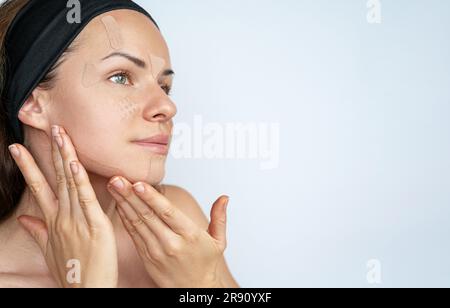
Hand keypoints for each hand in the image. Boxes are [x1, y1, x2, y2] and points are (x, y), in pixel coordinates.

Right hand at [8, 125, 117, 287]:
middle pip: (56, 178)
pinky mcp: (94, 226)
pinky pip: (86, 198)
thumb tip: (23, 218)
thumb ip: (37, 231)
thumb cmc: (71, 272)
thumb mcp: (49, 250)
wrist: (85, 292)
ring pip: (70, 183)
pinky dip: (80, 180)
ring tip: (60, 134)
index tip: (19, 148)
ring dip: (65, 156)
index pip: (39, 187)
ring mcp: (77, 221)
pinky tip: (75, 163)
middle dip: (51, 151)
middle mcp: (62, 217)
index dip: (29, 166)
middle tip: (49, 127)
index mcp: (53, 221)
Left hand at [107, 177, 228, 287]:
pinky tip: (119, 204)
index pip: (168, 213)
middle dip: (130, 195)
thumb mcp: (218, 241)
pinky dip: (124, 218)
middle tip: (118, 179)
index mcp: (190, 236)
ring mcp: (156, 251)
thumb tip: (224, 198)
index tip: (139, 184)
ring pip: (137, 223)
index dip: (152, 198)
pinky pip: (133, 234)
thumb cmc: (205, 264)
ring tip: (114, 186)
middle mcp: (171, 243)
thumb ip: (220, 217)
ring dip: (123, 203)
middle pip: (148, 215)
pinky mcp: (146, 257)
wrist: (195, 290)